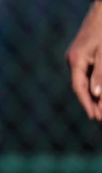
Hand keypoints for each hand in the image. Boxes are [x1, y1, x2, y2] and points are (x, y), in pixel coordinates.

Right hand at [68, 0, 101, 120]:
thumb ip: (101, 75)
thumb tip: (96, 95)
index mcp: (75, 60)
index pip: (79, 87)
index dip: (87, 103)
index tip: (95, 117)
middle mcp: (74, 60)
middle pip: (81, 86)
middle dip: (92, 102)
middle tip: (100, 117)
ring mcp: (78, 57)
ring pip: (86, 80)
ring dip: (95, 94)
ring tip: (101, 108)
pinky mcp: (85, 55)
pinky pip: (89, 73)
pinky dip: (96, 83)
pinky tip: (100, 91)